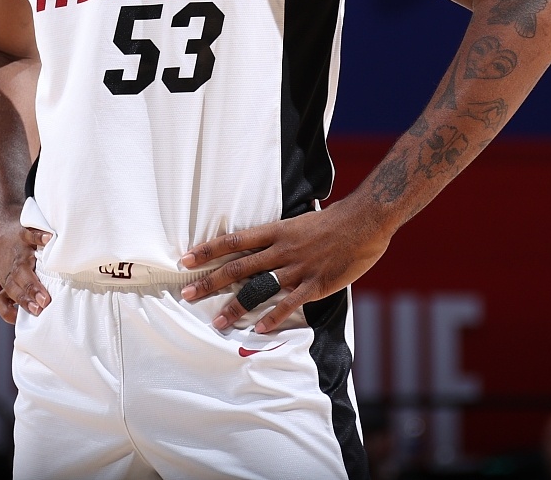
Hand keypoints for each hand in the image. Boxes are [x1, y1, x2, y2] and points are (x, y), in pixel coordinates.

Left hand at [0, 220, 49, 323]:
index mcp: (8, 281)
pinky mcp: (24, 233)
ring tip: (45, 285)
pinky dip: (39, 236)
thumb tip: (33, 321)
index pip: (12, 296)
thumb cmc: (8, 261)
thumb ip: (19, 297)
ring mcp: (19, 252)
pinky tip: (49, 239)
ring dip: (33, 276)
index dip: (23, 304)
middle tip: (43, 304)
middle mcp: (12, 268)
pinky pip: (30, 234)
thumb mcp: (9, 280)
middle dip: (30, 294)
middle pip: (18, 283)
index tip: (37, 311)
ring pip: (23, 266)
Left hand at [178, 197, 393, 332]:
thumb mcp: (299, 223)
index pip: (234, 240)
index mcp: (276, 231)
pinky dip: (272, 317)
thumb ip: (279, 237)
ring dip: (236, 306)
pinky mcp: (315, 284)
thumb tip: (259, 246)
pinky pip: (289, 303)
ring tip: (217, 321)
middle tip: (187, 295)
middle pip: (238, 267)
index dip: (208, 250)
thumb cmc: (333, 222)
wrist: (364, 221)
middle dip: (210, 282)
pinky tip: (258, 329)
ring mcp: (297, 268)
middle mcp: (282, 249)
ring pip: (259, 288)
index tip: (186, 259)